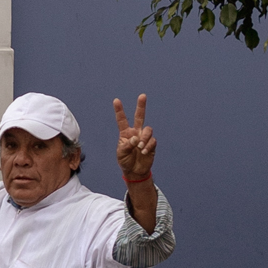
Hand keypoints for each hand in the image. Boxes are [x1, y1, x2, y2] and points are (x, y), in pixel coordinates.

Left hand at [114, 95, 157, 230]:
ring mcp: (144, 138)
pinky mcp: (151, 144)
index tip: (116, 100)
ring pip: (148, 129)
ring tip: (140, 147)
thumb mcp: (121, 154)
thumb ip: (126, 145)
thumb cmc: (125, 161)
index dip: (119, 110)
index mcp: (125, 133)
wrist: (135, 171)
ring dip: (144, 138)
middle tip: (142, 96)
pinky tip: (144, 152)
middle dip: (141, 106)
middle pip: (140, 117)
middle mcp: (136, 132)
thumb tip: (136, 138)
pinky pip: (152, 141)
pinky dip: (148, 146)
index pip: (122, 120)